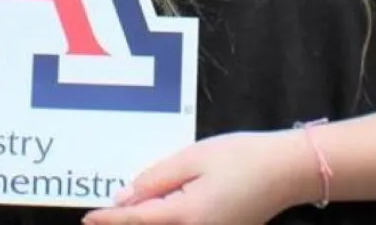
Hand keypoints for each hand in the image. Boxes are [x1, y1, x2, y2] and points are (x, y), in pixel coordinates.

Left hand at [82, 130, 311, 224]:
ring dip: (148, 221)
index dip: (110, 219)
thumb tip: (126, 196)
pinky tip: (158, 208)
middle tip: (105, 212)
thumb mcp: (194, 158)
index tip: (88, 217)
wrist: (287, 171)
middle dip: (128, 222)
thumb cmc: (242, 157)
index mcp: (187, 216)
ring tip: (129, 207)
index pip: (137, 221)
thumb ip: (157, 178)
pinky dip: (167, 221)